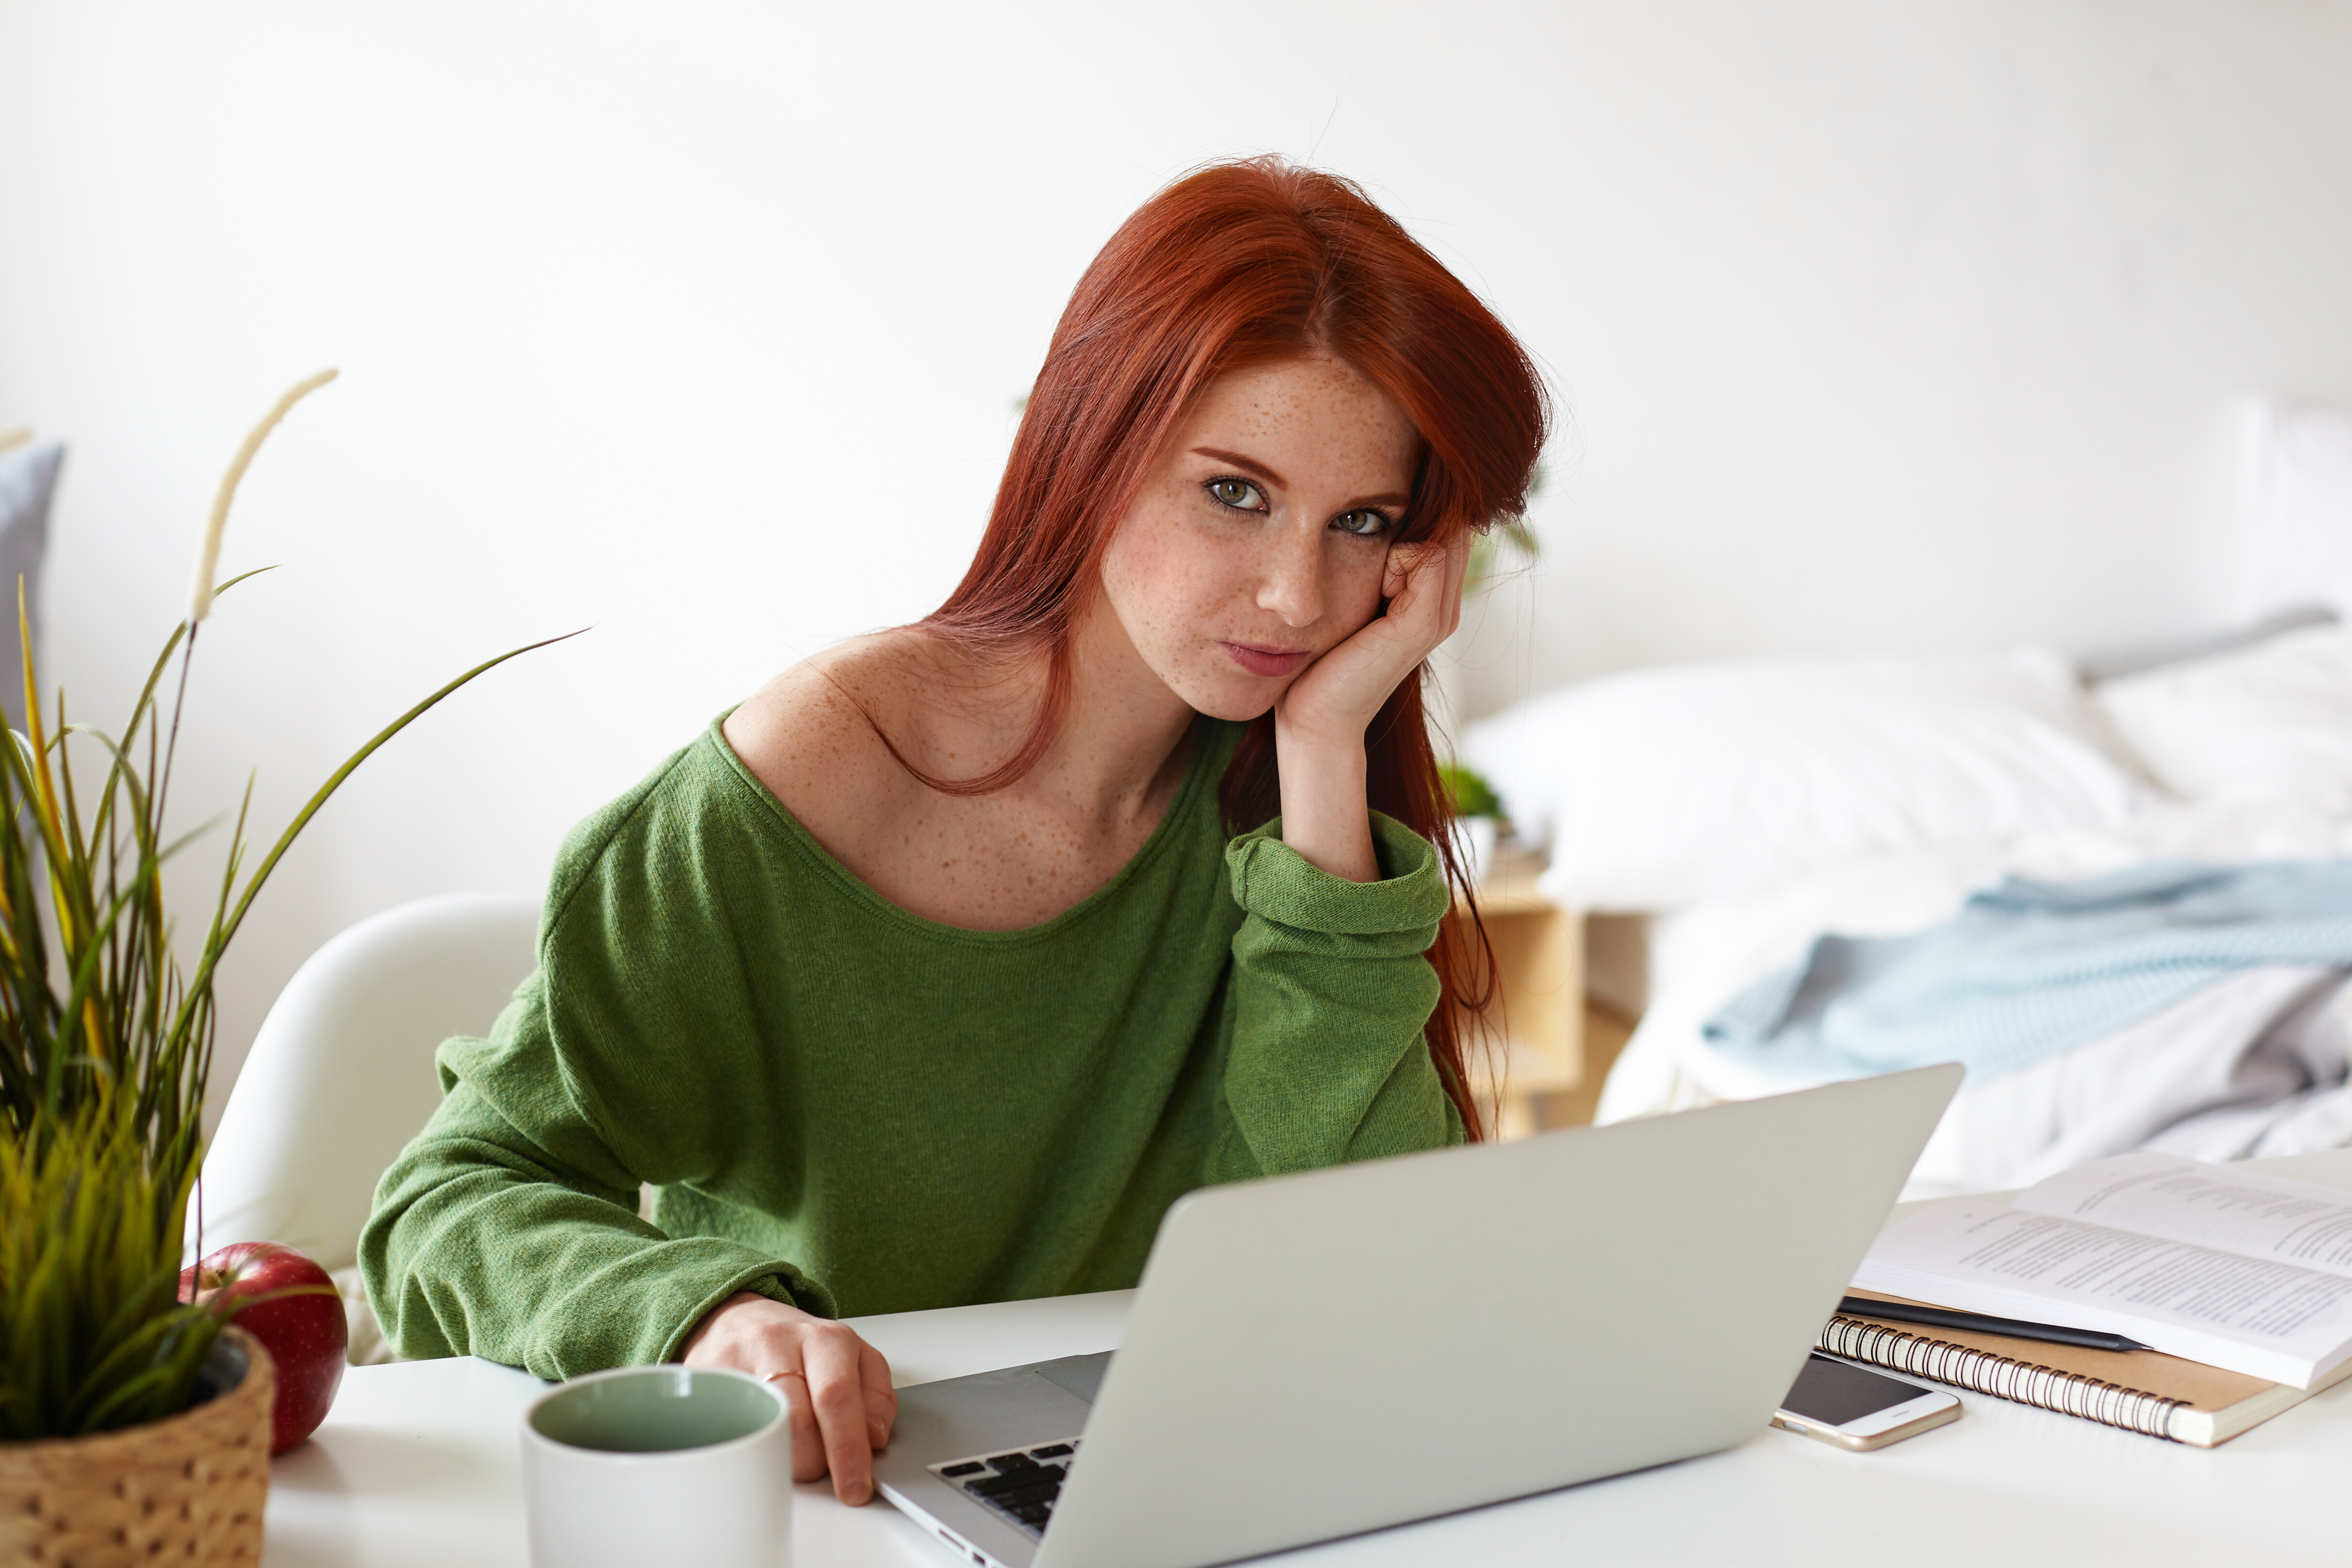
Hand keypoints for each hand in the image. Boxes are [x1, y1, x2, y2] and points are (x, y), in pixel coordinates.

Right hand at [679, 1291, 896, 1503]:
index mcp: (825, 1339)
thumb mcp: (855, 1358)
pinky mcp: (703, 1379)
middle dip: (813, 1462)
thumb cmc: (802, 1347)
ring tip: (789, 1455)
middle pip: (796, 1420)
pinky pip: (728, 1430)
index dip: (847, 1449)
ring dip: (780, 1460)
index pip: (837, 1397)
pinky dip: (747, 1448)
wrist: (740, 1318)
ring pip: (759, 1428)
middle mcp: (778, 1343)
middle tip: (818, 1469)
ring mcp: (736, 1360)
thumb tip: (873, 1439)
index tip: (855, 1487)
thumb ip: (876, 1397)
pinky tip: (755, 1442)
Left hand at [1269, 531, 1470, 880]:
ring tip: (1371, 577)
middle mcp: (1445, 607)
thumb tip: (1370, 521)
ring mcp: (1439, 616)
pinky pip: (1426, 555)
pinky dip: (1395, 557)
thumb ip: (1373, 568)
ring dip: (1399, 540)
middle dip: (1408, 522)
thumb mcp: (1350, 601)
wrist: (1315, 715)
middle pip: (1445, 527)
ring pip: (1438, 537)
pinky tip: (1373, 587)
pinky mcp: (1423, 624)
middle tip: (1368, 557)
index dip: (1410, 518)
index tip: (1367, 545)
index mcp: (1430, 600)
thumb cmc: (1321, 660)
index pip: (1441, 527)